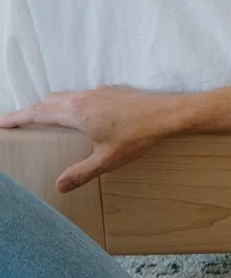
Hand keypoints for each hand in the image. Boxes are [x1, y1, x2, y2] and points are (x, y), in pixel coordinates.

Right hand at [0, 85, 180, 190]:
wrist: (166, 114)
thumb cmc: (137, 136)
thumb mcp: (107, 160)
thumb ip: (81, 173)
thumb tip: (59, 187)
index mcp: (75, 113)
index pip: (36, 113)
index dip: (16, 118)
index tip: (1, 123)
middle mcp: (81, 98)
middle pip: (46, 102)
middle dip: (29, 112)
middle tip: (17, 124)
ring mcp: (95, 92)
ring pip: (63, 96)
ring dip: (49, 106)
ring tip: (43, 119)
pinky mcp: (109, 91)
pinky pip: (80, 95)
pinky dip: (68, 103)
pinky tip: (78, 115)